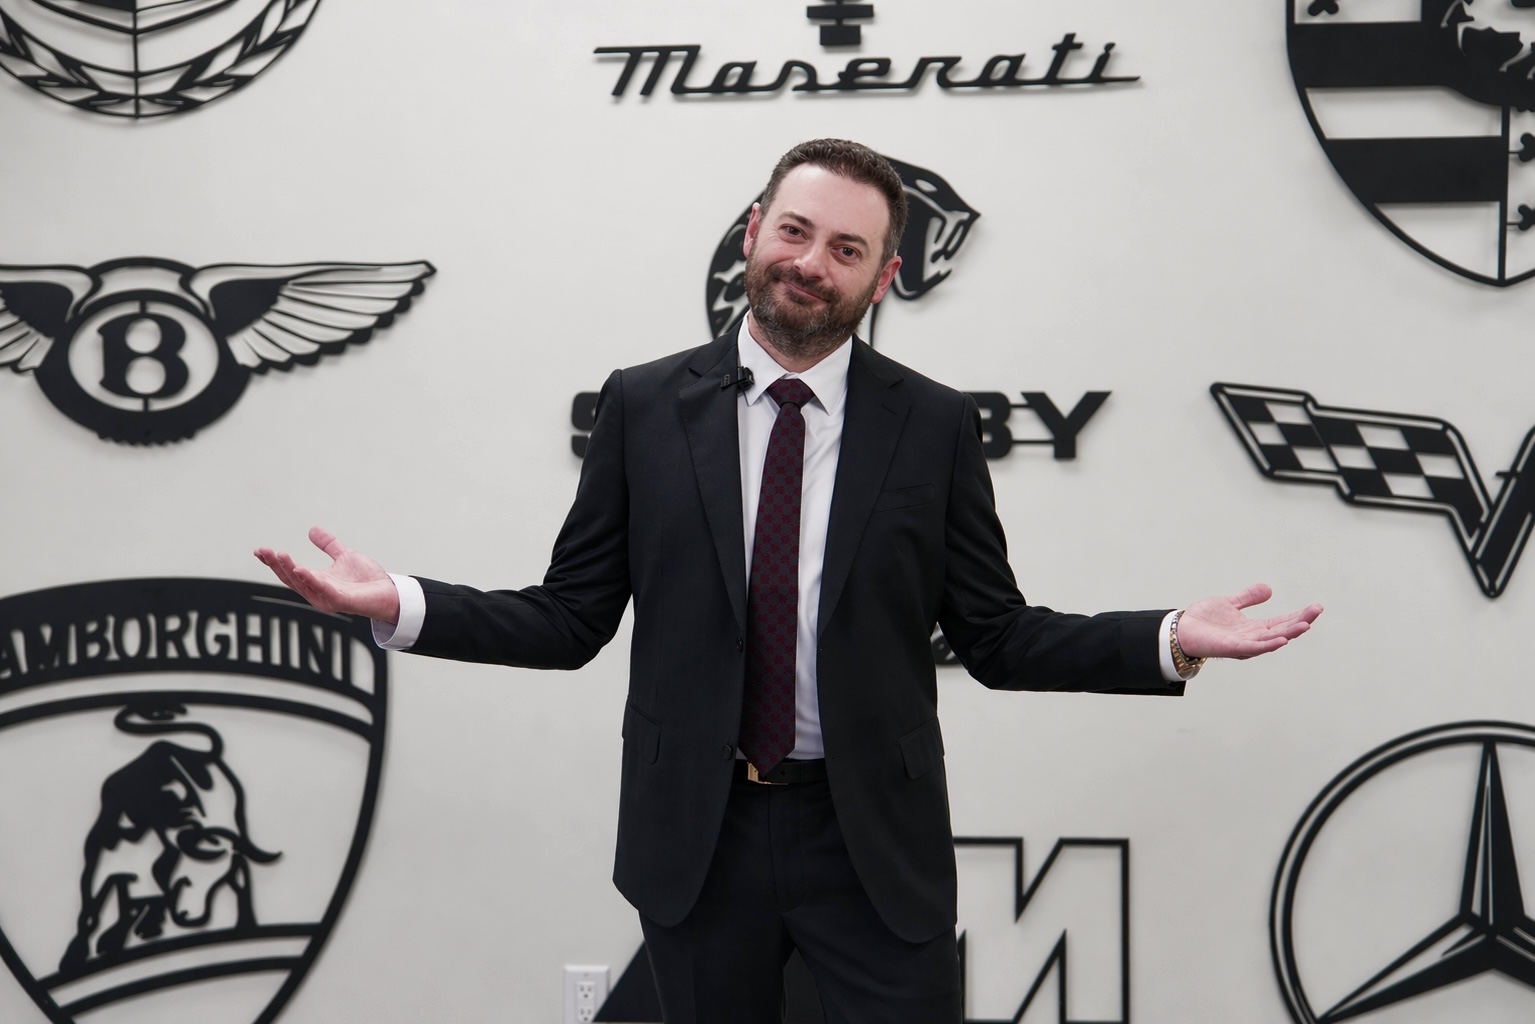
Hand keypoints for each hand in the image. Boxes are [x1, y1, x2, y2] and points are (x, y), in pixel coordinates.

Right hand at [253, 526, 400, 622]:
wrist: (389, 592)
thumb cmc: (367, 579)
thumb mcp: (344, 555)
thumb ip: (329, 545)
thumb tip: (313, 530)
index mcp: (316, 581)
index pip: (289, 572)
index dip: (274, 562)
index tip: (260, 550)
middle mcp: (318, 591)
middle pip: (290, 579)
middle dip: (276, 565)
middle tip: (264, 551)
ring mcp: (327, 597)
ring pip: (302, 584)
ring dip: (289, 570)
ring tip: (279, 555)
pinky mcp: (340, 600)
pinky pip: (322, 590)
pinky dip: (310, 580)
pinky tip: (299, 569)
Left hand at [1174, 583, 1320, 660]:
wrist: (1181, 629)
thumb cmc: (1204, 620)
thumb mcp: (1229, 603)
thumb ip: (1248, 598)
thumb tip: (1268, 588)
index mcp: (1253, 628)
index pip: (1281, 622)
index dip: (1298, 616)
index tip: (1316, 608)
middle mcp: (1252, 638)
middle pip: (1282, 630)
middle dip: (1300, 622)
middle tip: (1317, 611)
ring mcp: (1243, 644)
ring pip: (1271, 639)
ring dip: (1289, 633)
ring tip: (1306, 625)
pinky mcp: (1232, 648)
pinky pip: (1253, 648)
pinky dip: (1267, 645)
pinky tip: (1281, 639)